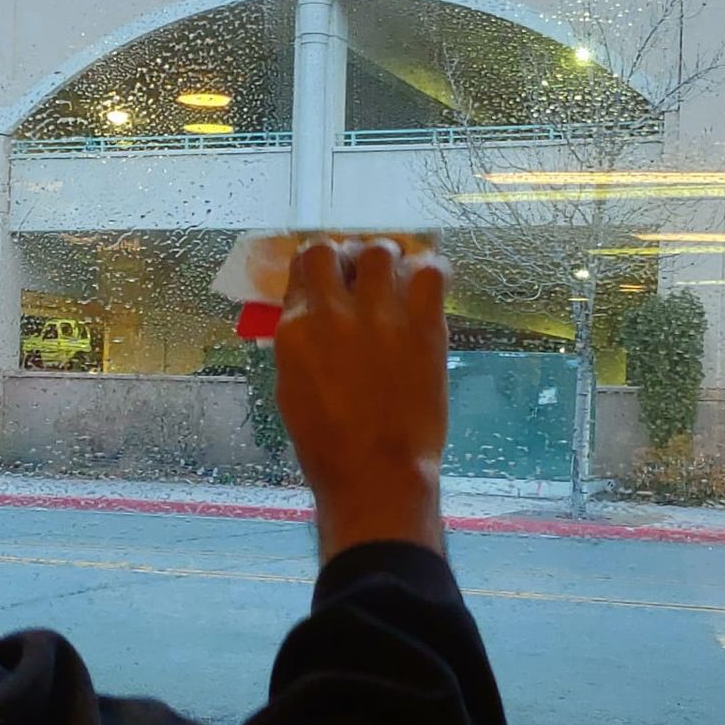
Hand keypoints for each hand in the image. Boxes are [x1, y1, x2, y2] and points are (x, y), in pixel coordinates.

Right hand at [274, 239, 448, 562]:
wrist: (376, 474)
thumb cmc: (328, 446)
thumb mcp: (293, 388)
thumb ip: (302, 343)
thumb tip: (315, 315)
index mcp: (294, 329)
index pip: (301, 269)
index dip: (320, 267)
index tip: (334, 275)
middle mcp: (332, 312)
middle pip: (332, 249)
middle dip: (347, 255)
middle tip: (363, 272)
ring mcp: (379, 316)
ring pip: (381, 250)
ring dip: (387, 258)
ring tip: (397, 275)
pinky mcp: (423, 326)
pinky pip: (430, 272)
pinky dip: (430, 270)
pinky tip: (429, 283)